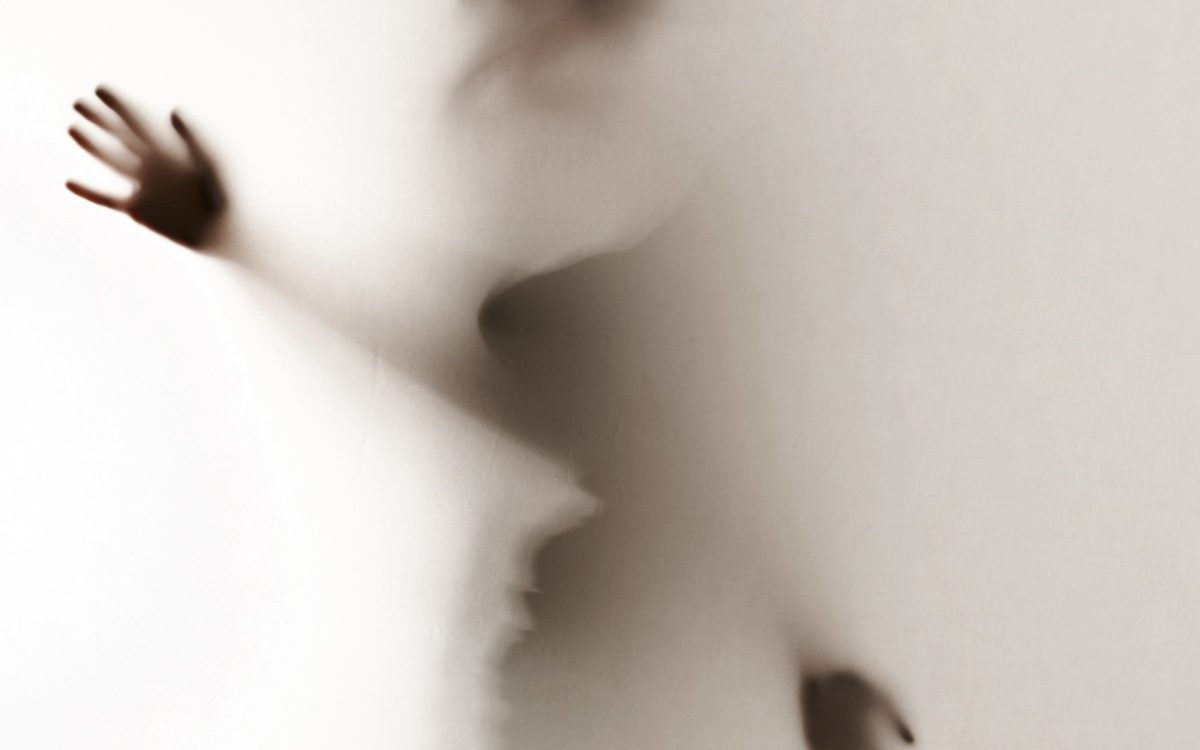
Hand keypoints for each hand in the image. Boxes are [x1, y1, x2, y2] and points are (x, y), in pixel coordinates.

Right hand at [67, 86, 225, 248]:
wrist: (227, 229)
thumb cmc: (229, 192)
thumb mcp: (215, 159)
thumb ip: (196, 135)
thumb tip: (175, 109)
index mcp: (172, 147)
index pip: (141, 120)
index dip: (122, 104)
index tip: (101, 88)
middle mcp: (154, 163)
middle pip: (121, 136)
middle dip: (100, 118)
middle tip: (79, 101)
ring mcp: (145, 185)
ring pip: (112, 161)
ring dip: (92, 145)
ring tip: (73, 127)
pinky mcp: (139, 209)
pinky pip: (108, 199)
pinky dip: (89, 191)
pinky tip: (69, 182)